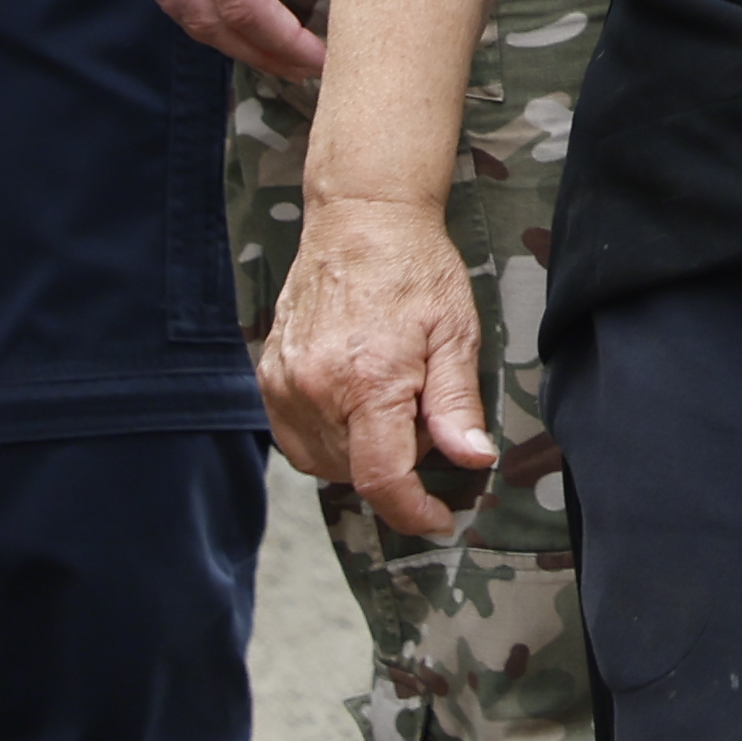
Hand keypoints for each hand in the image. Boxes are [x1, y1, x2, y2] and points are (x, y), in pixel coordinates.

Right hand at [120, 0, 339, 80]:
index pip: (245, 5)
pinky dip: (200, 10)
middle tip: (308, 68)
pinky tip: (235, 11)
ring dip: (226, 40)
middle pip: (207, 22)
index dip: (285, 43)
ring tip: (277, 49)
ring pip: (180, 10)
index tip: (325, 57)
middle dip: (259, 55)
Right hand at [260, 192, 494, 542]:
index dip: (412, 512)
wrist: (360, 221)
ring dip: (361, 450)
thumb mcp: (456, 334)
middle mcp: (315, 389)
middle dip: (397, 456)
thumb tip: (473, 459)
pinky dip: (330, 437)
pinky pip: (297, 439)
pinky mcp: (268, 378)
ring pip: (324, 461)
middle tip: (421, 405)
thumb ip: (457, 405)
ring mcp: (284, 385)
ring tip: (388, 393)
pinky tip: (355, 398)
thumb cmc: (415, 271)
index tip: (438, 520)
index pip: (382, 477)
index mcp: (367, 381)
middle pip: (356, 470)